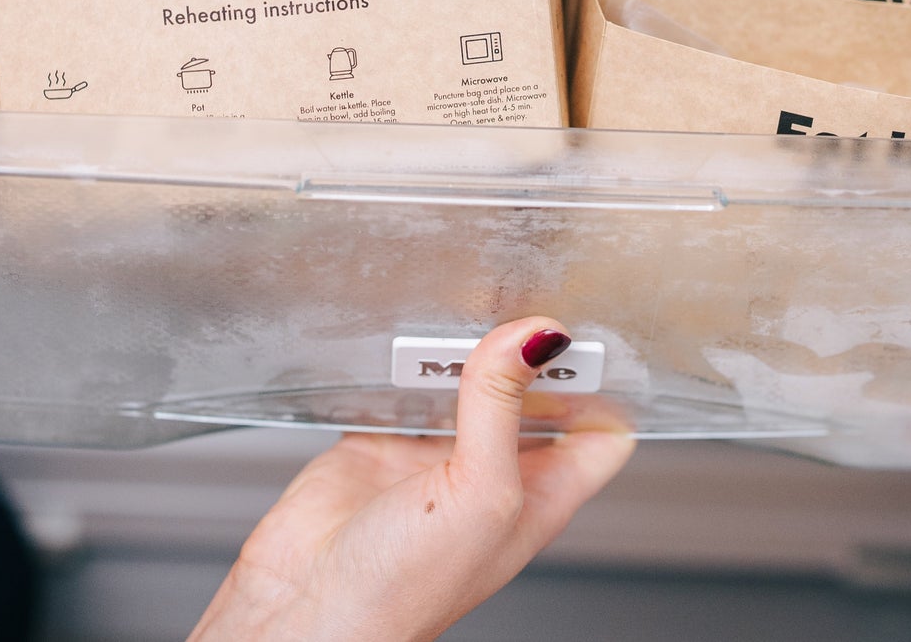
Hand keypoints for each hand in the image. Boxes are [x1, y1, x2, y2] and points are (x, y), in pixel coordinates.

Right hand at [189, 318, 634, 641]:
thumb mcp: (482, 494)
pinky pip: (403, 383)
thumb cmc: (402, 593)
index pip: (596, 432)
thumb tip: (534, 338)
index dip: (605, 387)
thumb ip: (505, 408)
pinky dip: (404, 357)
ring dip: (466, 348)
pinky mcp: (382, 440)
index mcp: (538, 494)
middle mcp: (491, 472)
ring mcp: (436, 455)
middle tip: (525, 299)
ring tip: (468, 307)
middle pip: (532, 395)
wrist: (305, 610)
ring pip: (468, 381)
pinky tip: (409, 337)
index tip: (593, 334)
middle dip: (531, 352)